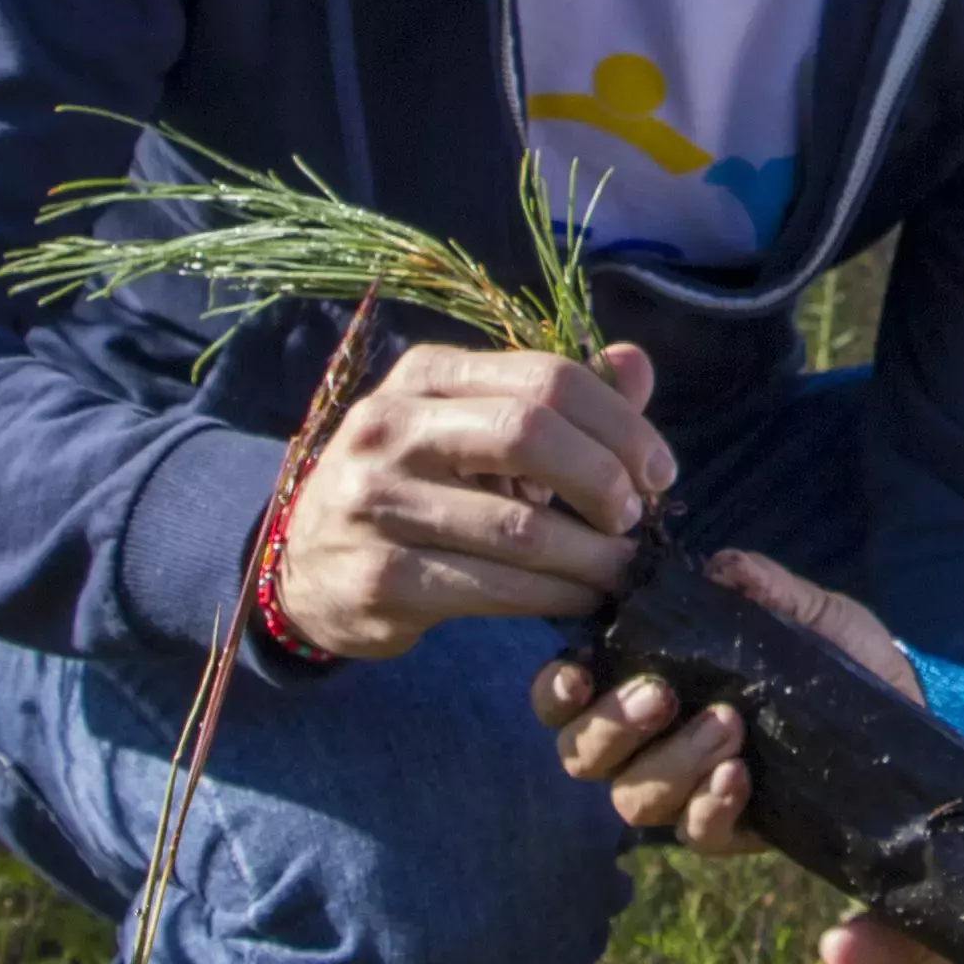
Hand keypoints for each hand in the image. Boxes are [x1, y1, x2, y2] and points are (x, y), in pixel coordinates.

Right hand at [273, 339, 672, 656]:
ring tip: (626, 569)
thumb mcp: (474, 427)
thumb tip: (636, 365)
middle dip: (604, 480)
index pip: (544, 377)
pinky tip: (582, 599)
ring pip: (518, 528)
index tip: (659, 473)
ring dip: (593, 556)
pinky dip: (555, 596)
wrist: (305, 564)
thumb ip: (557, 398)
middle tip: (637, 520)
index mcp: (424, 376)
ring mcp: (375, 503)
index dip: (620, 424)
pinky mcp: (378, 577)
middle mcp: (389, 427)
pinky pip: (493, 588)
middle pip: (528, 434)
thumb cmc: (417, 486)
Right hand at [529, 547, 911, 850]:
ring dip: (671, 762)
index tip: (579, 672)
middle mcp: (652, 741)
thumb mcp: (812, 612)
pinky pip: (696, 834)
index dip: (554, 691)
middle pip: (581, 755)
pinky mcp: (732, 828)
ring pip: (633, 799)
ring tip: (728, 725)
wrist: (907, 712)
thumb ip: (764, 588)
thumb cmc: (842, 656)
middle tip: (662, 695)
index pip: (567, 698)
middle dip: (610, 726)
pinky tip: (740, 775)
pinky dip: (710, 805)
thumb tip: (720, 569)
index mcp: (650, 680)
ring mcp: (689, 789)